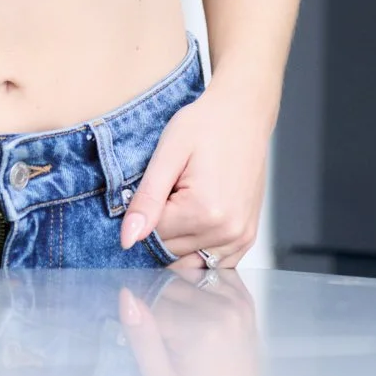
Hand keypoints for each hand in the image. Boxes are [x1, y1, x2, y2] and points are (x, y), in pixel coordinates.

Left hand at [120, 81, 268, 267]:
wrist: (243, 114)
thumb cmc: (206, 125)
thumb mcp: (168, 154)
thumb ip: (147, 200)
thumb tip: (128, 239)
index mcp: (204, 212)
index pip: (154, 237)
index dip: (145, 213)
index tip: (154, 188)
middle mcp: (226, 232)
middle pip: (171, 253)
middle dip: (161, 228)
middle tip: (170, 191)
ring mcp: (240, 237)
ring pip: (191, 262)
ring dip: (178, 241)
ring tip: (182, 202)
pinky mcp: (247, 237)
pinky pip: (215, 262)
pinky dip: (198, 249)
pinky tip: (195, 220)